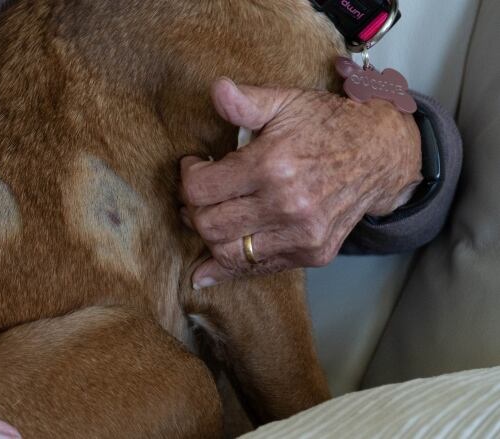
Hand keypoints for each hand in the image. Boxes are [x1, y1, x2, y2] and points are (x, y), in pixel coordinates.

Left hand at [181, 78, 421, 287]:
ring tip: (208, 217)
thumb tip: (216, 89)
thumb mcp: (287, 102)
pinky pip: (257, 269)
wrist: (382, 154)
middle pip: (208, 224)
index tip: (194, 166)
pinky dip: (229, 267)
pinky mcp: (311, 254)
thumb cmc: (328, 125)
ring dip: (209, 237)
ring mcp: (301, 235)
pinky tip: (206, 269)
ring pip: (227, 253)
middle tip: (197, 195)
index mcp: (272, 165)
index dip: (187, 177)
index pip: (200, 188)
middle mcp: (286, 205)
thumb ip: (246, 102)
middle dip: (192, 208)